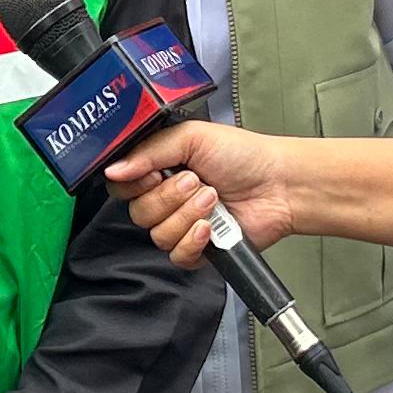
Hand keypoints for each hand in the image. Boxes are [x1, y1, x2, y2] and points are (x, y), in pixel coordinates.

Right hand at [101, 114, 297, 265]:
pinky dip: (193, 241)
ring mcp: (181, 226)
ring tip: (213, 198)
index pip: (122, 186)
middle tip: (195, 181)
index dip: (133, 184)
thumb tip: (114, 169)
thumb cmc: (243, 155)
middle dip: (168, 197)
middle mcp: (166, 199)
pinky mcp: (197, 250)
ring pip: (157, 235)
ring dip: (187, 215)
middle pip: (138, 213)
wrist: (278, 184)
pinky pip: (177, 256)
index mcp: (159, 169)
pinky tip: (210, 226)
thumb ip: (148, 152)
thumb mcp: (191, 137)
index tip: (154, 173)